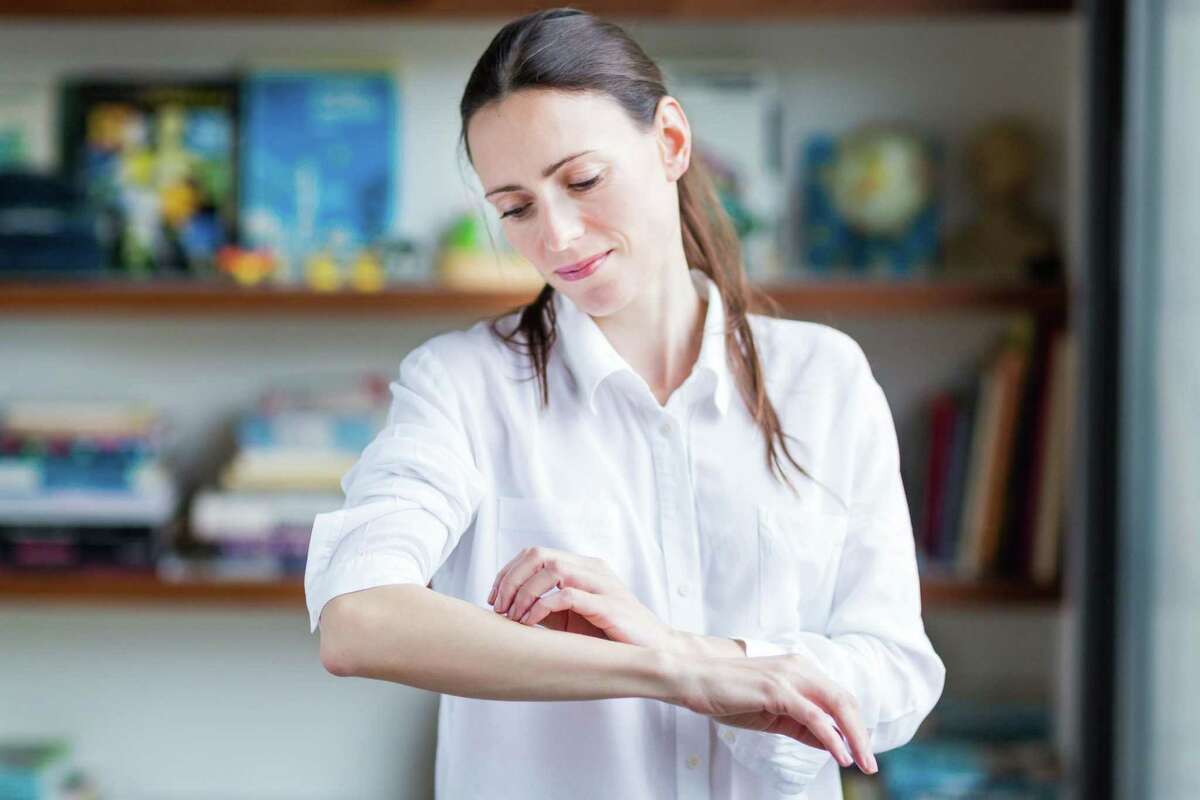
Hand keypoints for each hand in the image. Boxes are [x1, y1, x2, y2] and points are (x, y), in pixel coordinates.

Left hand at [488, 546, 677, 650]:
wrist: (652, 652)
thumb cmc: (610, 636)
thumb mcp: (571, 618)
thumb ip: (545, 607)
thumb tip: (507, 608)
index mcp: (582, 567)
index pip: (536, 554)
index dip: (508, 572)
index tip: (494, 598)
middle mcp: (591, 568)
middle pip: (539, 555)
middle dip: (511, 579)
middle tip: (499, 607)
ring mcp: (601, 584)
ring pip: (551, 569)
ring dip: (524, 592)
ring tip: (513, 617)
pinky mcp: (608, 605)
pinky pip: (567, 595)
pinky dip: (541, 606)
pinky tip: (530, 622)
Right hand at [672, 650, 877, 773]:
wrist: (691, 677)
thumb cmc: (726, 693)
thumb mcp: (770, 712)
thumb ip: (800, 724)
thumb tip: (829, 742)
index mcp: (799, 669)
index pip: (838, 698)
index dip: (854, 725)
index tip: (861, 751)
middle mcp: (799, 667)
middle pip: (845, 701)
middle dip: (861, 734)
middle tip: (870, 763)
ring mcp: (789, 676)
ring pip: (837, 706)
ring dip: (854, 738)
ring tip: (862, 764)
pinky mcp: (777, 689)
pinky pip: (814, 717)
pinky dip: (832, 737)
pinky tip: (840, 755)